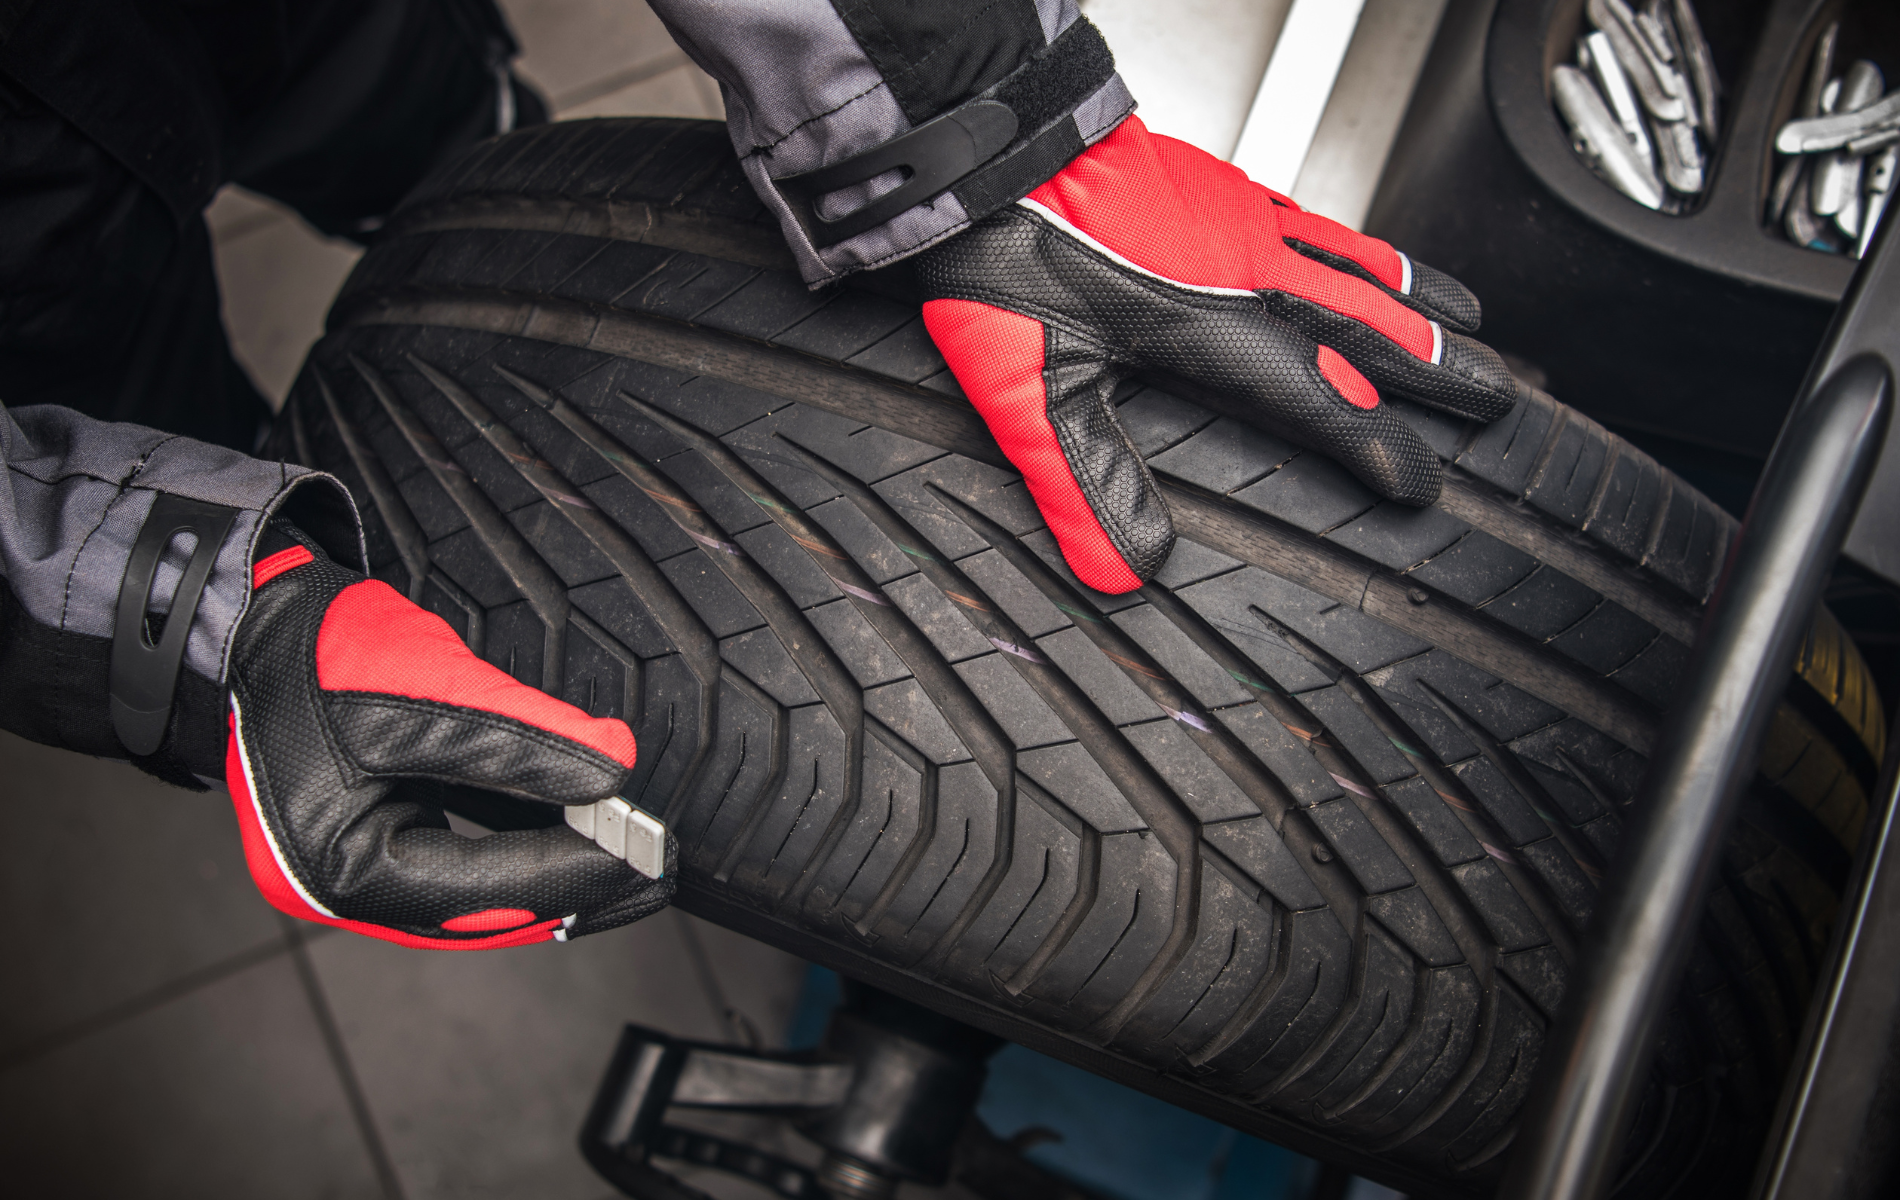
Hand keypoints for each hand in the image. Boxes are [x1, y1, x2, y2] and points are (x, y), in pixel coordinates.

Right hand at [225, 529, 672, 947]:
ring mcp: (355, 869)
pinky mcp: (374, 840)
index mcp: (343, 868)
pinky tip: (576, 834)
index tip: (644, 855)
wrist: (253, 619)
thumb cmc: (317, 652)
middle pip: (484, 908)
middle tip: (656, 875)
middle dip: (573, 890)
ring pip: (476, 891)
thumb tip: (614, 766)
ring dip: (551, 874)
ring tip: (632, 861)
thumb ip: (526, 736)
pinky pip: (459, 858)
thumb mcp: (431, 687)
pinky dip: (516, 847)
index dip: (575, 871)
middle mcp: (344, 888)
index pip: (484, 888)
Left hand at [917, 116, 1519, 593]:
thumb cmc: (1005, 255)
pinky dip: (1357, 243)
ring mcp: (1240, 221)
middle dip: (1435, 368)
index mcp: (1217, 333)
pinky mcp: (1219, 183)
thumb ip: (1084, 481)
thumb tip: (1126, 571)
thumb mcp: (1031, 389)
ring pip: (1355, 264)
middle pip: (1369, 327)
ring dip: (1417, 297)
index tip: (1423, 485)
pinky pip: (1315, 217)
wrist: (996, 147)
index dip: (1379, 448)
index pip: (1324, 404)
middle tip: (1495, 396)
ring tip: (1469, 319)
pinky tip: (1362, 249)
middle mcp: (1247, 275)